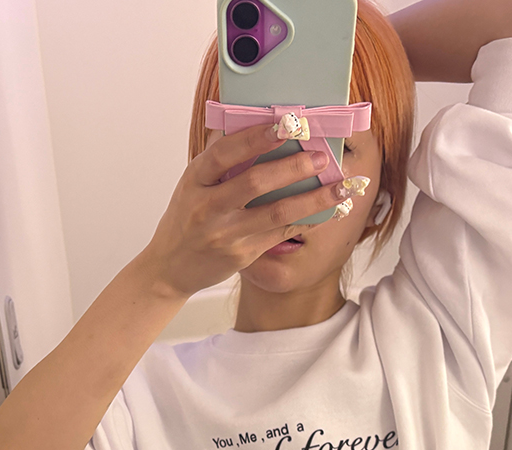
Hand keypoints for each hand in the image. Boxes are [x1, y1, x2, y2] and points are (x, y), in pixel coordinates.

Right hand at [141, 123, 341, 297]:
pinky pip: (280, 234)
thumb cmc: (187, 218)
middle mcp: (208, 207)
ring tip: (340, 187)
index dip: (256, 137)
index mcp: (195, 180)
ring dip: (312, 199)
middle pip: (255, 182)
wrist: (170, 267)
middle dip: (293, 167)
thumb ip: (219, 158)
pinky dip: (307, 220)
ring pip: (275, 213)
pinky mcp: (242, 255)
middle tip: (322, 156)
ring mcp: (226, 234)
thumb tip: (252, 121)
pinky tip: (329, 211)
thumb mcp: (193, 183)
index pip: (225, 153)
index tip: (286, 123)